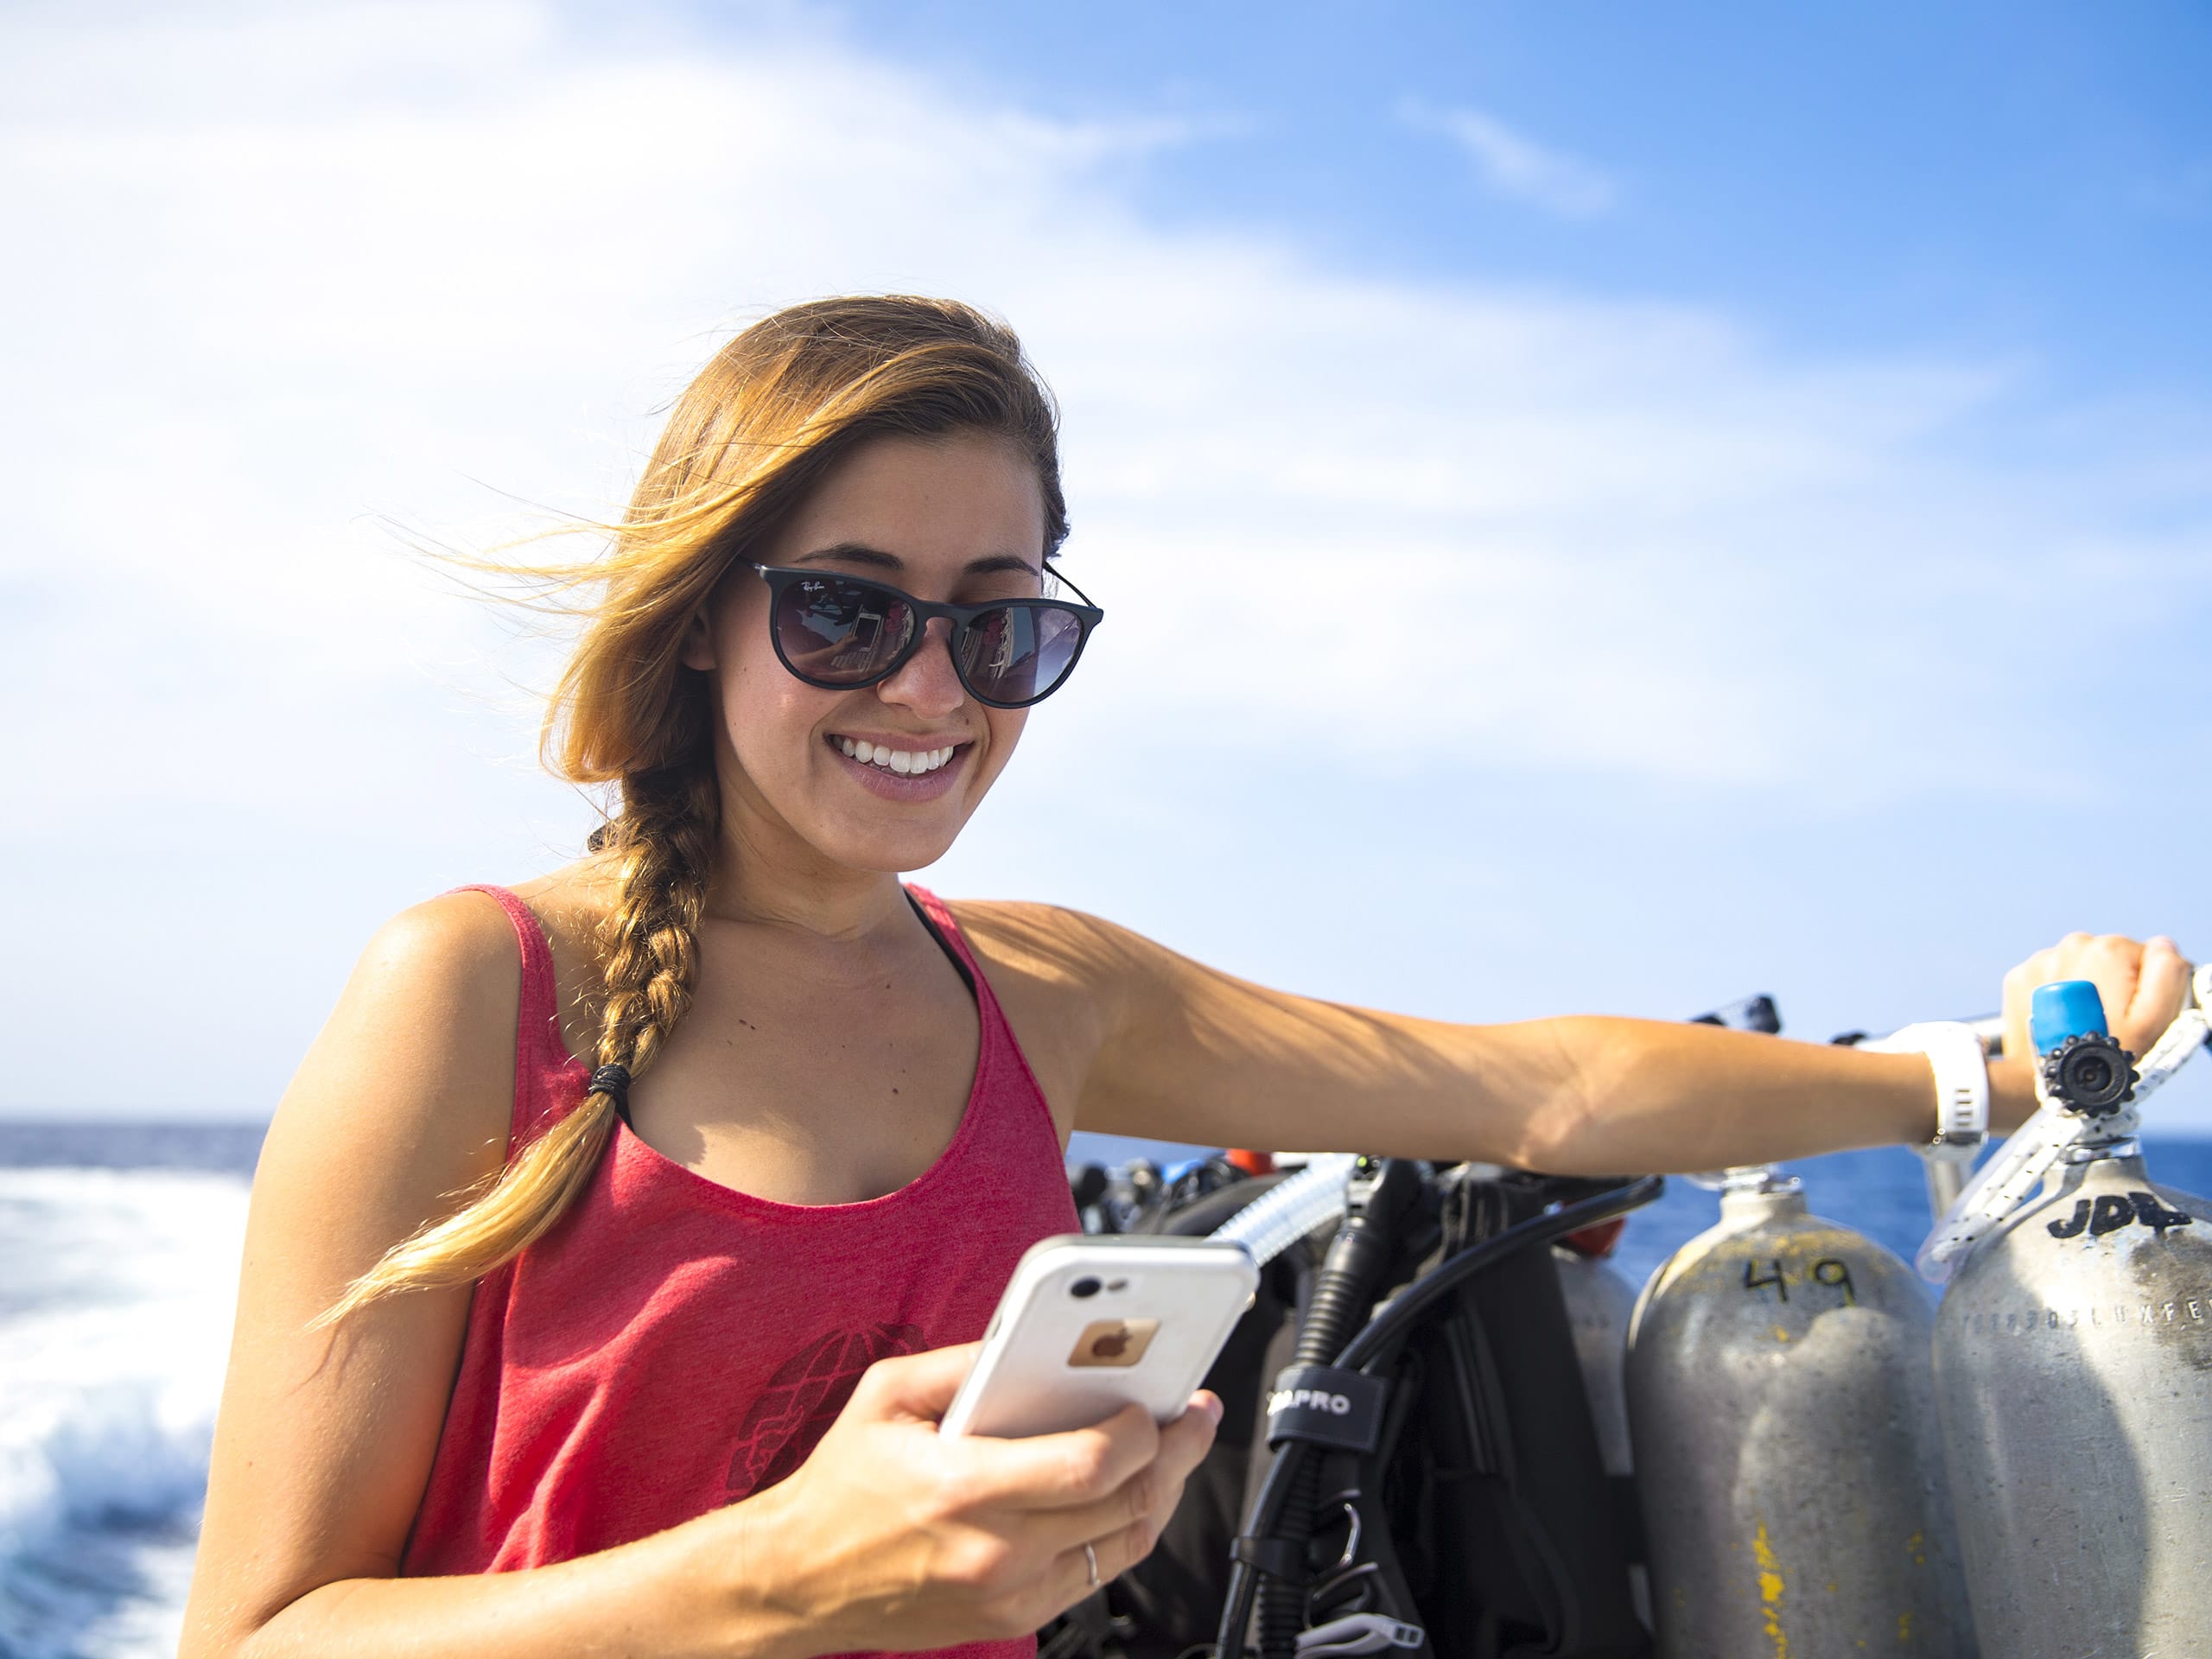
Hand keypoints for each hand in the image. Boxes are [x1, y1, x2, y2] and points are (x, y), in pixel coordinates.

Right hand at [736, 1341, 1220, 1652]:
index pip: (1090, 1468)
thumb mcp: (886, 1396)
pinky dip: (1123, 1531)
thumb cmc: (838, 1487)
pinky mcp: (1012, 1618)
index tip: (1159, 1399)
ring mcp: (1009, 1594)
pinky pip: (1094, 1574)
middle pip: (1123, 1506)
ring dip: (1161, 1493)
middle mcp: (996, 1551)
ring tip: (1177, 1449)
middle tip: (1195, 1414)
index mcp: (965, 1488)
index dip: (1143, 1433)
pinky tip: (1133, 1492)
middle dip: (1174, 1454)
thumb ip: (963, 1360)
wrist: (795, 1582)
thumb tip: (1031, 1336)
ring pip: (1123, 1546)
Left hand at [2002, 932, 2193, 1064]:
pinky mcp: (2021, 974)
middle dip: (2114, 987)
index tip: (2133, 1012)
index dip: (2145, 987)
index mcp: (2109, 950)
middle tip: (2109, 1020)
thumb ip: (2168, 975)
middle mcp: (2073, 945)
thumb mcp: (2152, 1019)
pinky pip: (2051, 978)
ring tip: (2083, 1021)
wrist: (2048, 1074)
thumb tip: (2163, 946)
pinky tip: (2061, 1018)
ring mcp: (2042, 959)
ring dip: (2084, 990)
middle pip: (2110, 960)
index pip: (2145, 956)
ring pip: (2080, 968)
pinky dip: (2059, 996)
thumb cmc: (2104, 1053)